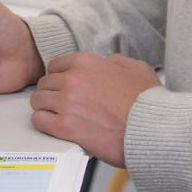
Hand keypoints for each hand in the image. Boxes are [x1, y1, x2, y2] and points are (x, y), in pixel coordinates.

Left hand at [29, 52, 160, 166]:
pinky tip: (54, 127)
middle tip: (60, 104)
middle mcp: (73, 79)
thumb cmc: (148, 103)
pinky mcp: (65, 126)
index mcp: (87, 63)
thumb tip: (106, 63)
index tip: (62, 87)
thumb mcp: (137, 69)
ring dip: (46, 108)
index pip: (56, 65)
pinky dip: (44, 123)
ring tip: (57, 116)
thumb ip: (116, 62)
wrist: (152, 130)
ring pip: (38, 101)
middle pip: (45, 83)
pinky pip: (39, 120)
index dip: (59, 78)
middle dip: (51, 93)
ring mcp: (67, 102)